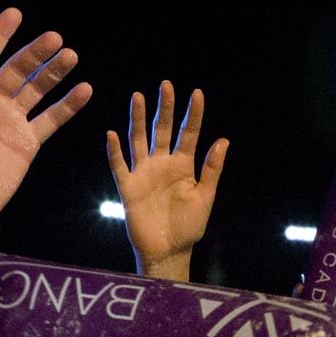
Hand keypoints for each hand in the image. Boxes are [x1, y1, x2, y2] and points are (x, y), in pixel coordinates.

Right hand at [107, 82, 227, 274]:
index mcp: (183, 165)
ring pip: (139, 140)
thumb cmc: (189, 226)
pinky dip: (114, 151)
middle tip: (166, 85)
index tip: (197, 93)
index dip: (193, 114)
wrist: (168, 251)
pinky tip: (112, 135)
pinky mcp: (128, 187)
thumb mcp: (206, 196)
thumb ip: (212, 168)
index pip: (188, 133)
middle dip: (164, 107)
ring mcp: (143, 173)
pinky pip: (119, 166)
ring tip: (138, 97)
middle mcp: (162, 164)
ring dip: (138, 120)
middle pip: (162, 129)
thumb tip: (223, 140)